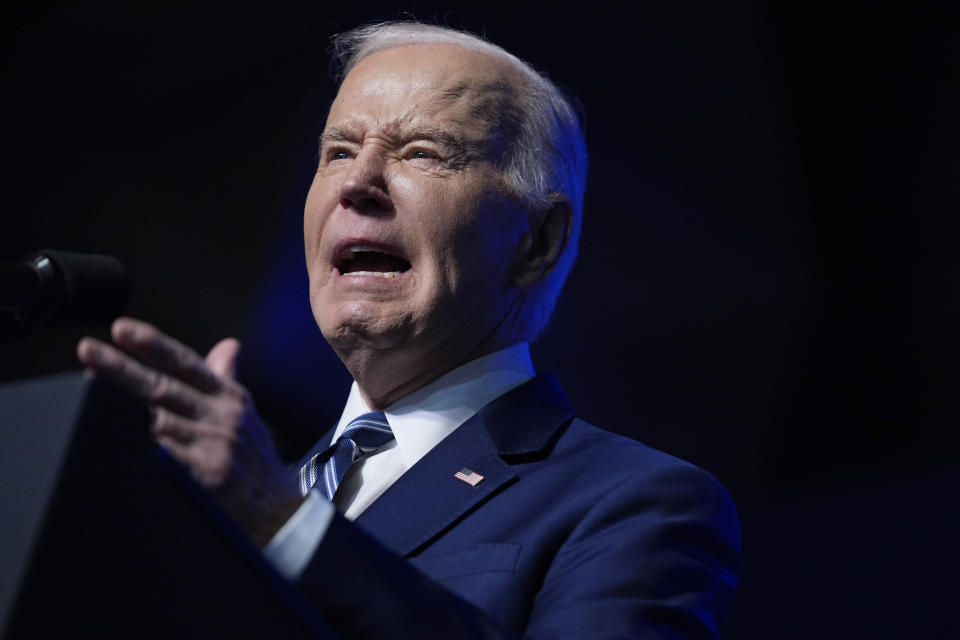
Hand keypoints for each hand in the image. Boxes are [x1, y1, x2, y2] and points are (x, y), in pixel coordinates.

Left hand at [77, 317, 301, 545]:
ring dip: (121, 413)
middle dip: (121, 368)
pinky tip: (117, 441)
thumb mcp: (247, 414)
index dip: (154, 345)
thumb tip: (227, 345)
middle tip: (89, 350)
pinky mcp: (207, 476)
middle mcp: (221, 416)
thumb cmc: (255, 460)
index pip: (186, 363)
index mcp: (228, 396)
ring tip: (87, 400)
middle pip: (162, 387)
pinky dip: (143, 449)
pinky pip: (164, 457)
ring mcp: (213, 446)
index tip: (122, 329)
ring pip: (157, 422)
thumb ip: (227, 379)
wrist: (280, 510)